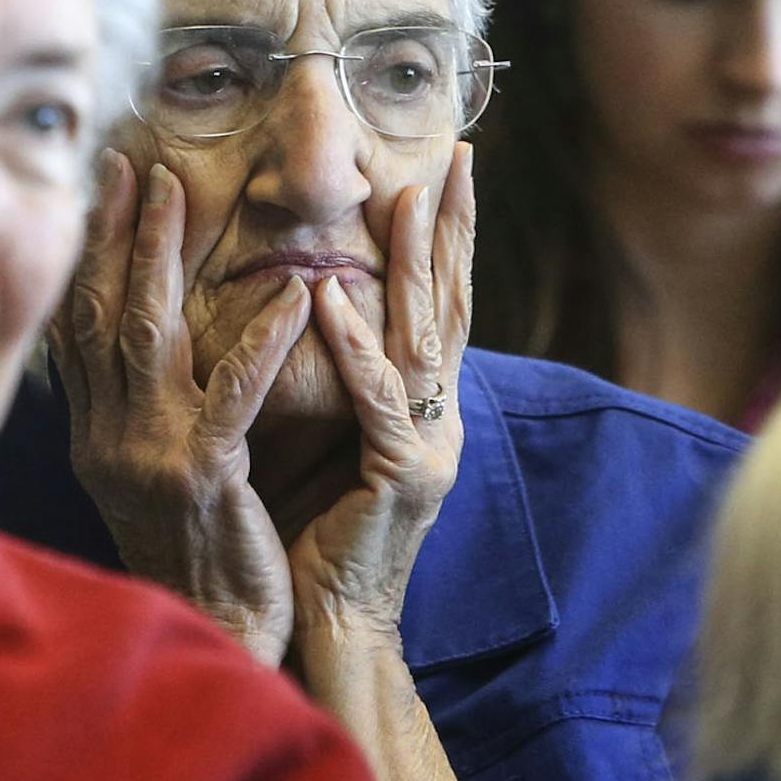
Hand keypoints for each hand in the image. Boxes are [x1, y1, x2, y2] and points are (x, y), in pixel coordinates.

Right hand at [50, 150, 308, 664]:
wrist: (220, 635)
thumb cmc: (204, 554)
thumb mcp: (154, 475)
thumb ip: (138, 410)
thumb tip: (129, 341)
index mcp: (95, 436)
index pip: (79, 328)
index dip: (89, 253)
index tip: (102, 187)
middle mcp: (106, 440)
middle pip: (99, 315)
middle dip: (113, 233)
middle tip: (129, 164)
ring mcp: (147, 457)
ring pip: (147, 336)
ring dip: (160, 258)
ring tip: (179, 192)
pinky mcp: (203, 478)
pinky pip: (233, 394)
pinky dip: (259, 341)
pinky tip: (290, 297)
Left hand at [290, 143, 474, 641]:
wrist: (333, 624)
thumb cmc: (321, 535)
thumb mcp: (338, 441)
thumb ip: (347, 379)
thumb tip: (321, 303)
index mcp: (426, 407)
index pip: (442, 302)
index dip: (449, 235)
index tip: (447, 168)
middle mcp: (441, 417)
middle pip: (452, 303)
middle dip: (456, 225)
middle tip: (460, 157)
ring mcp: (430, 446)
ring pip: (424, 336)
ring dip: (416, 263)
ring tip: (409, 197)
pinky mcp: (401, 476)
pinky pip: (376, 399)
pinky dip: (354, 346)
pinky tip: (332, 297)